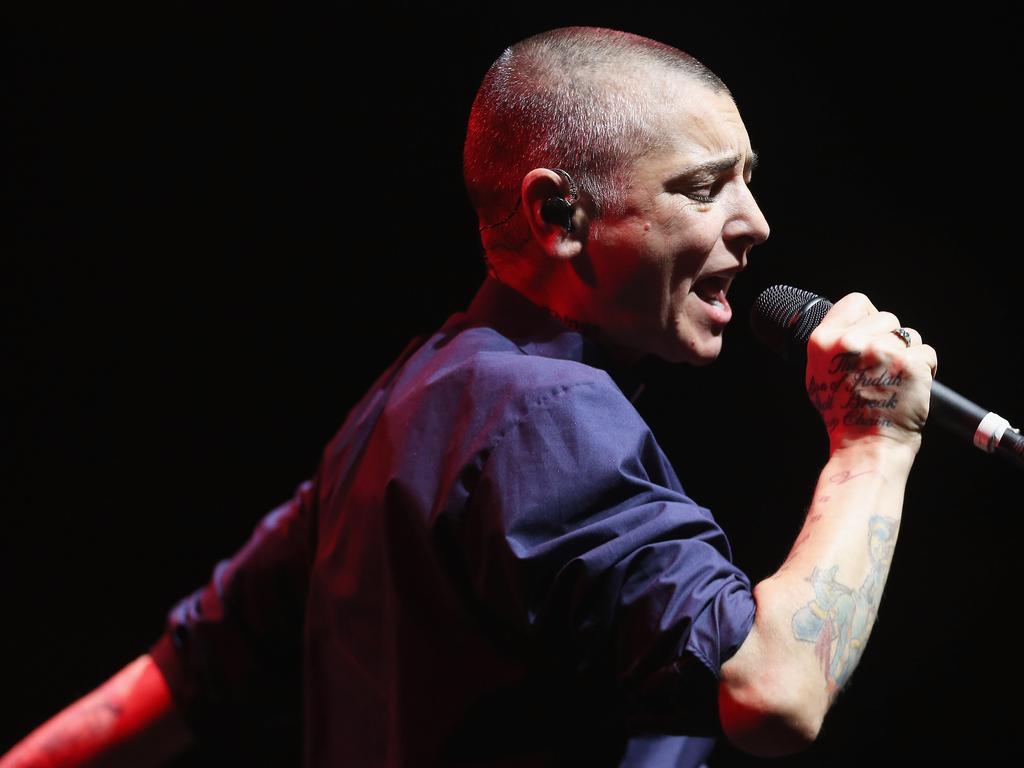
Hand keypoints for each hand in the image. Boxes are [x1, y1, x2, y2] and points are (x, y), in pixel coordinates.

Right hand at [805, 293, 937, 454]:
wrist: (866, 446)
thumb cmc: (843, 415)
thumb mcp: (818, 376)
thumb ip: (831, 347)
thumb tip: (849, 327)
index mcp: (823, 341)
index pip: (856, 302)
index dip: (868, 318)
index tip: (871, 337)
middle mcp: (850, 342)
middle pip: (887, 318)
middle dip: (891, 340)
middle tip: (882, 370)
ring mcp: (881, 351)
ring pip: (910, 335)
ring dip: (908, 354)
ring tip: (894, 381)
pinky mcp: (909, 364)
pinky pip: (927, 353)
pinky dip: (924, 370)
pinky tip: (909, 387)